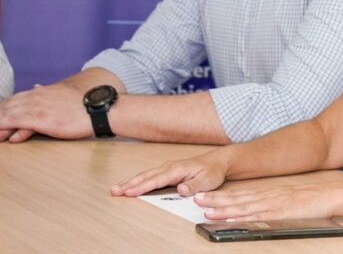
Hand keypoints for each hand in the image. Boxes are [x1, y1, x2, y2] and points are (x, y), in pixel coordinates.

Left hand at [0, 83, 90, 141]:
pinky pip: (13, 122)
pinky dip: (3, 126)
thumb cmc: (84, 105)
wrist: (98, 109)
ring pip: (6, 113)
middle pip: (7, 105)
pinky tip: (0, 135)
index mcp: (41, 92)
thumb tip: (35, 86)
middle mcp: (36, 97)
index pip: (14, 98)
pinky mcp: (38, 119)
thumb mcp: (62, 94)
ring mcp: (36, 107)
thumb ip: (46, 91)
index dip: (3, 108)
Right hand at [110, 151, 227, 196]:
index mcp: (178, 169)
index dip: (142, 186)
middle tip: (114, 191)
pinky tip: (129, 185)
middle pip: (146, 176)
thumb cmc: (212, 171)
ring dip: (130, 181)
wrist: (218, 162)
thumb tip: (181, 190)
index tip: (129, 192)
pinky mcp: (167, 171)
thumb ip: (194, 185)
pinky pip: (149, 176)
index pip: (157, 180)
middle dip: (129, 183)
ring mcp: (168, 168)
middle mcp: (170, 167)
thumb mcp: (208, 180)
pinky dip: (137, 180)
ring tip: (115, 189)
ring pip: (146, 175)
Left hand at [194, 181, 338, 221]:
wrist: (332, 195)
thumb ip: (277, 206)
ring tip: (206, 209)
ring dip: (223, 208)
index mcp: (271, 194)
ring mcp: (274, 204)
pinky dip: (241, 217)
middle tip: (197, 198)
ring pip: (243, 206)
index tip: (206, 196)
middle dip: (216, 199)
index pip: (241, 195)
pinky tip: (230, 218)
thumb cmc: (315, 201)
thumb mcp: (292, 202)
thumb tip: (263, 214)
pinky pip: (256, 216)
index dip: (222, 196)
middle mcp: (269, 196)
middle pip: (238, 199)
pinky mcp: (280, 212)